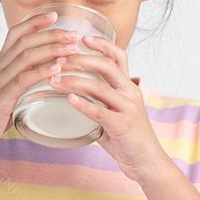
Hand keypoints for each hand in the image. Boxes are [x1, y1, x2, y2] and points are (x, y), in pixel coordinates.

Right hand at [0, 10, 79, 161]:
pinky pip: (23, 79)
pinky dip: (42, 71)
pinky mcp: (0, 98)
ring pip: (25, 56)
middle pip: (24, 41)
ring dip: (52, 49)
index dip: (34, 22)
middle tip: (74, 34)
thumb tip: (39, 82)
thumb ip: (18, 85)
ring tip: (72, 48)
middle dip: (51, 34)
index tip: (55, 15)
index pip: (15, 34)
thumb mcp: (3, 95)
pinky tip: (57, 68)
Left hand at [51, 34, 168, 182]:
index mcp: (128, 86)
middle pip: (106, 66)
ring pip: (100, 87)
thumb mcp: (115, 111)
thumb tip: (71, 91)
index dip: (102, 44)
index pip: (118, 57)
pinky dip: (83, 104)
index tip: (82, 38)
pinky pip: (100, 111)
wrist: (146, 161)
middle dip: (80, 59)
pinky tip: (69, 99)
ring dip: (74, 81)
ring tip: (54, 79)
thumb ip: (99, 99)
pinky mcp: (122, 125)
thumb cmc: (126, 136)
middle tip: (58, 59)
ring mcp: (128, 108)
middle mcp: (130, 92)